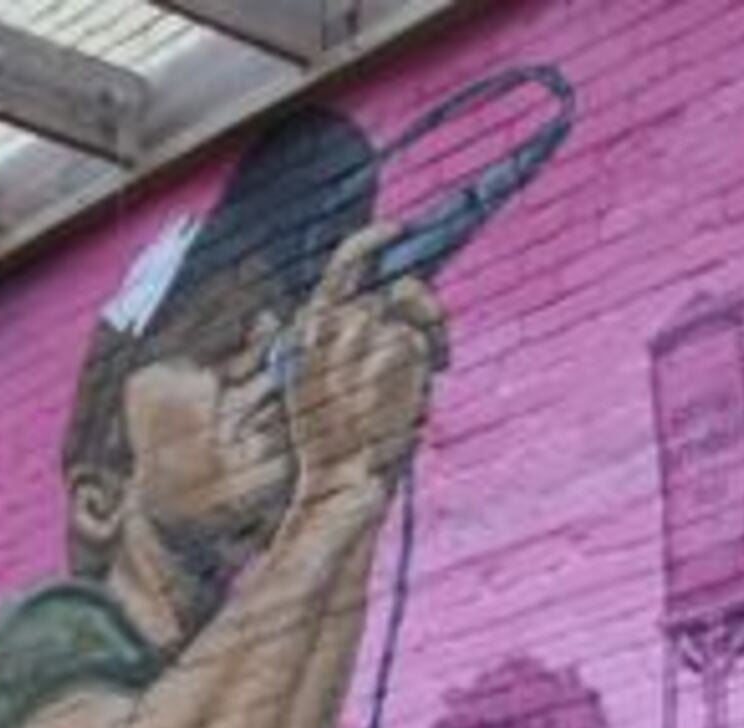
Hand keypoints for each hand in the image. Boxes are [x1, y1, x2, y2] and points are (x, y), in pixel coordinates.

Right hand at [281, 224, 444, 498]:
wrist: (342, 480)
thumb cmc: (336, 443)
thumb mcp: (322, 385)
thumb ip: (343, 341)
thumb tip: (384, 302)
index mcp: (309, 330)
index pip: (342, 266)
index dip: (371, 241)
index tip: (396, 231)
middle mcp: (333, 322)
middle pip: (395, 288)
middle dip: (421, 306)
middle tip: (431, 330)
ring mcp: (364, 332)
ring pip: (411, 315)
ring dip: (429, 337)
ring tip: (430, 371)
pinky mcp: (392, 347)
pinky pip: (423, 338)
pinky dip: (434, 356)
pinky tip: (428, 381)